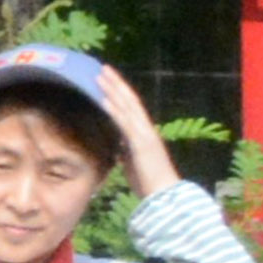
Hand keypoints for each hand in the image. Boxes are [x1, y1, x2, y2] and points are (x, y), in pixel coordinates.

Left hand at [100, 66, 183, 194]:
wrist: (163, 194)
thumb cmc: (148, 181)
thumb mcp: (132, 163)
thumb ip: (126, 152)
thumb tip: (117, 147)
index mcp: (143, 133)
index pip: (130, 107)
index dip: (119, 93)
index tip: (107, 81)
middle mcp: (145, 129)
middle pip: (129, 100)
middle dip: (116, 84)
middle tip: (102, 69)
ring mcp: (144, 134)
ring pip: (127, 106)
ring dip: (113, 90)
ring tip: (99, 76)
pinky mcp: (141, 142)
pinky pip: (125, 122)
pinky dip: (115, 109)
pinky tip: (104, 99)